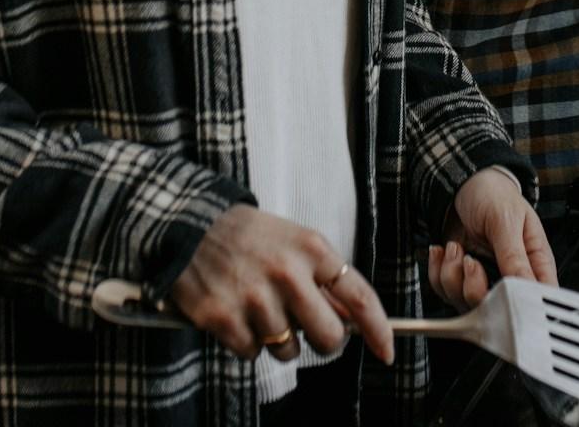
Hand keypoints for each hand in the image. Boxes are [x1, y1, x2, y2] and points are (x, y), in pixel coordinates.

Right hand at [170, 204, 392, 365]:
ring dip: (277, 338)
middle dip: (323, 341)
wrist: (192, 223)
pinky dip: (246, 341)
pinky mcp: (224, 319)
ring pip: (288, 351)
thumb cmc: (251, 235)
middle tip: (306, 328)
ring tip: (259, 305)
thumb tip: (351, 320)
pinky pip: (252, 353)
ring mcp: (255, 298)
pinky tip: (237, 311)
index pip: (359, 296)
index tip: (386, 350)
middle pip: (329, 337)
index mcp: (312, 249)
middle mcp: (288, 274)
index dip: (377, 328)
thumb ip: (324, 278)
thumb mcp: (296, 241)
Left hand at [427, 169, 557, 310]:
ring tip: (456, 248)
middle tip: (471, 262)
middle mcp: (511, 277)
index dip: (522, 308)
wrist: (463, 183)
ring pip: (468, 304)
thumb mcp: (506, 219)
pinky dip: (439, 272)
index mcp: (534, 262)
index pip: (538, 299)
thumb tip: (525, 288)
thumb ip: (514, 256)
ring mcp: (485, 280)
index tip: (499, 295)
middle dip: (476, 290)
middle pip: (499, 311)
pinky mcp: (462, 279)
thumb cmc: (493, 194)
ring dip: (453, 277)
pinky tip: (445, 250)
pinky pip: (446, 292)